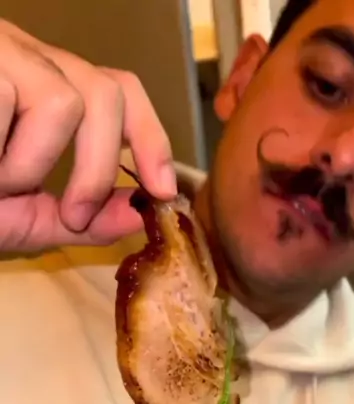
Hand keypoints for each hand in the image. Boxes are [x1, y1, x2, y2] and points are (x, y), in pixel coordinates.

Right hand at [0, 20, 176, 251]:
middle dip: (98, 167)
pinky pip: (12, 100)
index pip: (118, 90)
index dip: (150, 136)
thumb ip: (74, 218)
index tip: (163, 189)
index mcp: (43, 91)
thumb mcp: (12, 214)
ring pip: (63, 101)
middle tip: (69, 214)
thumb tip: (135, 214)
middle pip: (105, 90)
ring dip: (27, 165)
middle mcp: (25, 59)